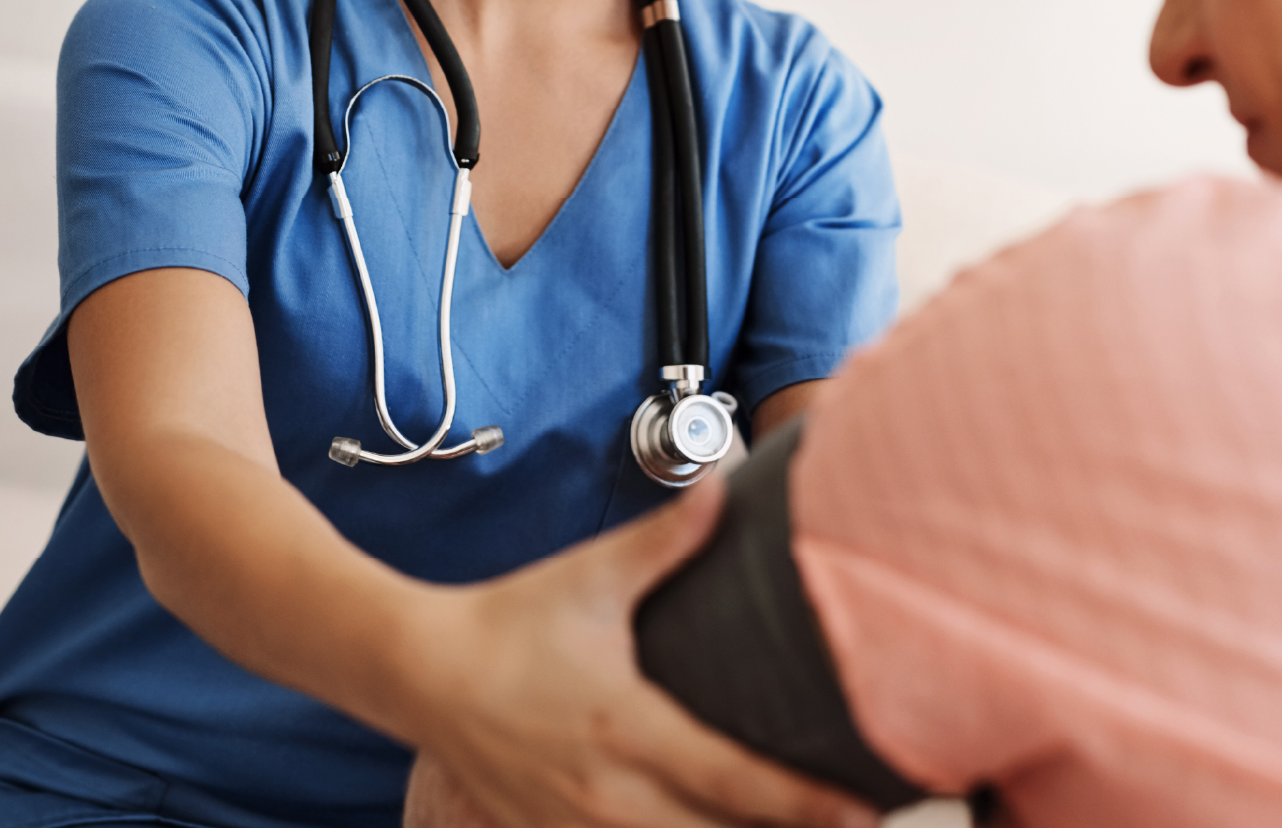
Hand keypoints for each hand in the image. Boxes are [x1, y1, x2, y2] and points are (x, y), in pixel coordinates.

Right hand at [393, 479, 877, 827]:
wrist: (418, 670)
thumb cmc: (510, 621)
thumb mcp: (590, 578)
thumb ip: (664, 540)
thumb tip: (722, 487)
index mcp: (625, 725)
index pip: (732, 780)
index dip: (804, 804)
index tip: (862, 812)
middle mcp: (606, 791)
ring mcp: (573, 826)